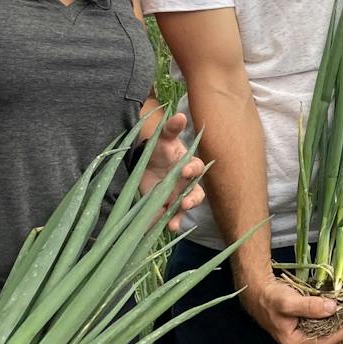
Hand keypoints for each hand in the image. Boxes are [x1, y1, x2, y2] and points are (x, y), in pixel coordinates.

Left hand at [139, 112, 206, 231]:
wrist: (145, 164)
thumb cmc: (159, 149)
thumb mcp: (163, 138)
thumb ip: (171, 129)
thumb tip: (180, 115)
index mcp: (189, 165)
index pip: (197, 168)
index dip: (193, 170)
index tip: (186, 171)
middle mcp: (188, 183)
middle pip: (197, 193)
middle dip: (192, 199)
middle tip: (184, 203)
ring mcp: (178, 196)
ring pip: (186, 208)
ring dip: (182, 215)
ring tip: (174, 222)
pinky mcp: (167, 207)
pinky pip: (171, 217)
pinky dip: (169, 223)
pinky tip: (164, 228)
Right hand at [237, 272, 342, 343]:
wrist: (258, 292)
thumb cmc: (272, 298)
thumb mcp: (290, 302)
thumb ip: (310, 307)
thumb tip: (333, 308)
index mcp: (294, 343)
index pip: (324, 343)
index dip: (341, 334)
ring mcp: (300, 339)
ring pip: (325, 341)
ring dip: (339, 333)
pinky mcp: (302, 330)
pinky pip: (322, 332)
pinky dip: (332, 327)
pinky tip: (341, 319)